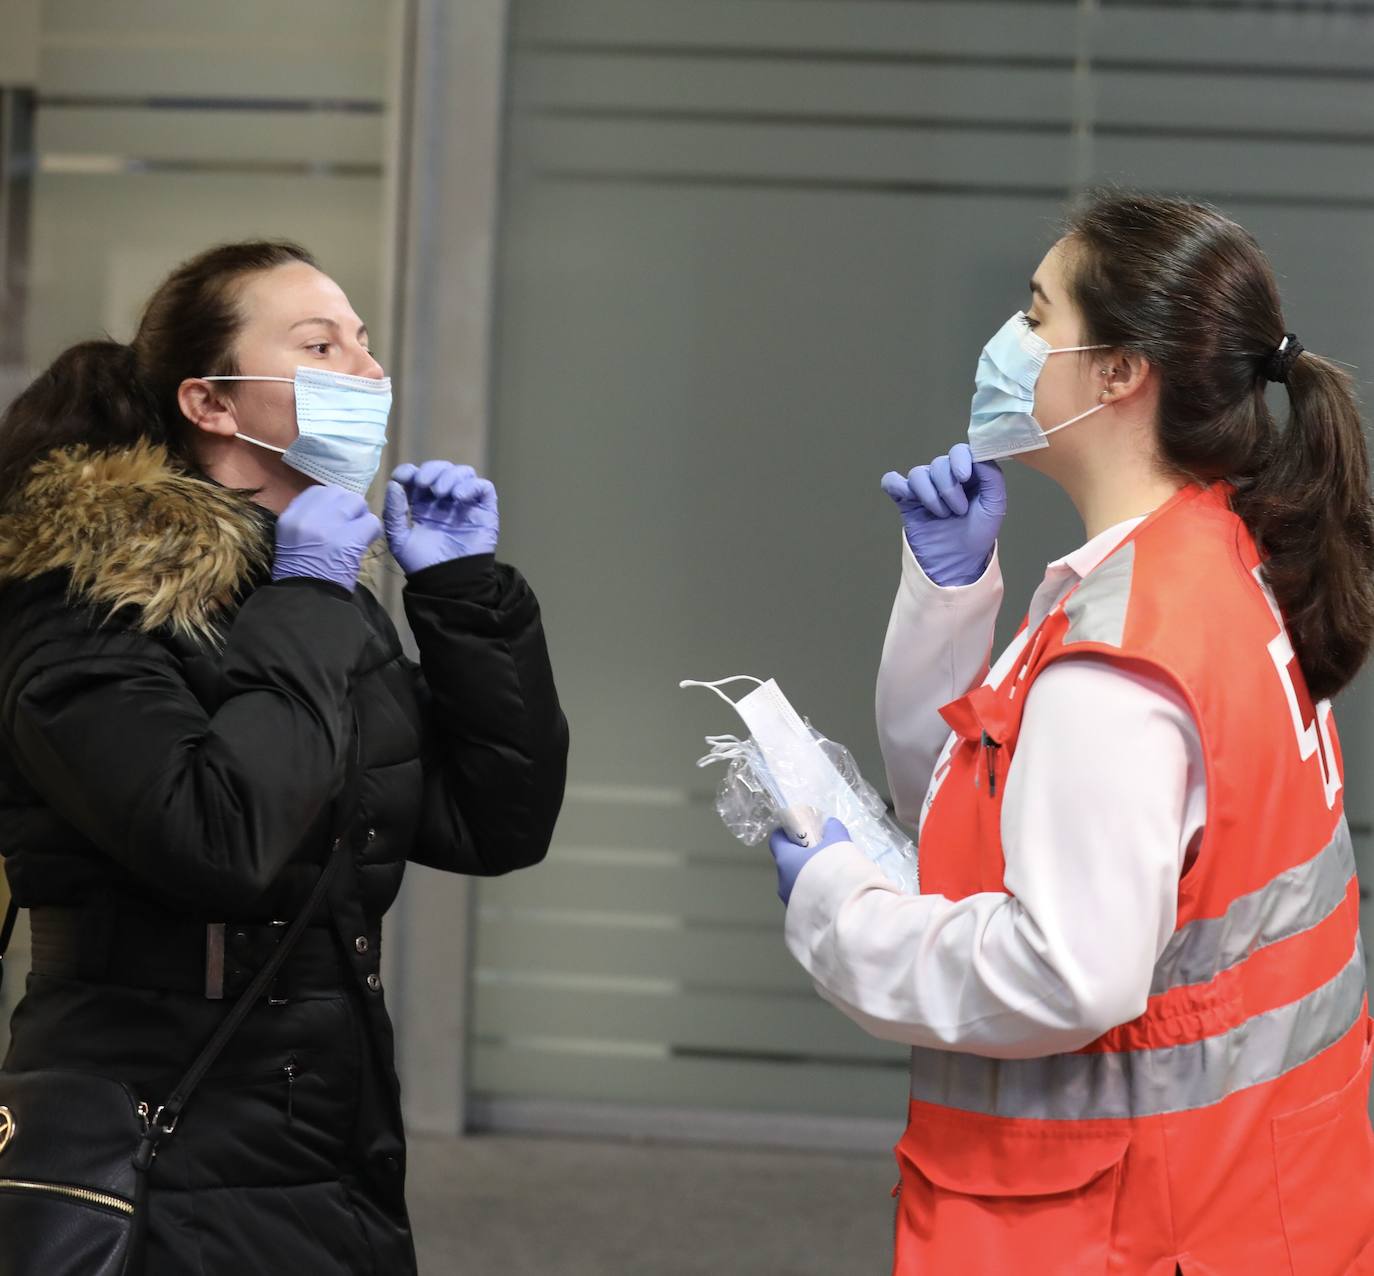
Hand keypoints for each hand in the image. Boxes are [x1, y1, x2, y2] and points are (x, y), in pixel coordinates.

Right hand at [273, 485, 382, 592]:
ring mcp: (330, 525)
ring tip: (358, 532)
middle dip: (348, 506)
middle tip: (350, 524)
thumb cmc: (299, 574)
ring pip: (357, 502)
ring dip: (361, 516)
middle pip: (338, 493)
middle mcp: (308, 516)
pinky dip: (372, 531)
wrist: (306, 599)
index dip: (332, 500)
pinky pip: (371, 522)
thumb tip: (330, 507)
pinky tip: (365, 542)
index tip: (337, 513)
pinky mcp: (350, 539)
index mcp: (290, 516)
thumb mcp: (290, 540)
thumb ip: (306, 520)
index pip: (317, 491)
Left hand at [384, 461, 499, 574]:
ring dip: (450, 476)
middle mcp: (445, 501)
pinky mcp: (485, 510)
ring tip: (441, 493)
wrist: (448, 582)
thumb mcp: (399, 539)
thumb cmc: (423, 564)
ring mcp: (466, 504)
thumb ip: (393, 512)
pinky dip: (471, 485)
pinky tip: (458, 498)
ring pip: (463, 473)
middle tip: (423, 484)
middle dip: (431, 470)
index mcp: (423, 505)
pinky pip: (483, 487)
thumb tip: (394, 484)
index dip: (410, 471)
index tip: (403, 477)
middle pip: (441, 469)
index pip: (418, 476)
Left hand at [768, 817, 850, 904]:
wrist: (844, 910)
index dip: (787, 834)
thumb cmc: (835, 870)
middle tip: (822, 853)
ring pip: (796, 883)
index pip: (776, 840)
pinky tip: (832, 893)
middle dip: (803, 857)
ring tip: (831, 876)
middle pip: (788, 863)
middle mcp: (782, 880)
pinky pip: (804, 899)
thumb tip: (831, 825)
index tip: (802, 832)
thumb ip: (833, 830)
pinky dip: (814, 894)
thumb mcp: (838, 843)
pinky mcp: (799, 915)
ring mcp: (789, 900)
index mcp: (785, 860)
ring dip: (809, 877)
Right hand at [880, 443, 1006, 585]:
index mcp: (968, 474)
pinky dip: (898, 486)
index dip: (960, 459)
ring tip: (942, 515)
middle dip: (948, 488)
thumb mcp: (995, 505)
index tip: (964, 477)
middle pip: (938, 464)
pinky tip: (909, 499)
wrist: (958, 562)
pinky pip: (892, 481)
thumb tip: (977, 456)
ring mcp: (923, 488)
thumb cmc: (978, 534)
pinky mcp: (905, 500)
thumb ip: (992, 476)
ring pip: (918, 474)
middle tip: (957, 511)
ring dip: (930, 495)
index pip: (959, 451)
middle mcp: (944, 477)